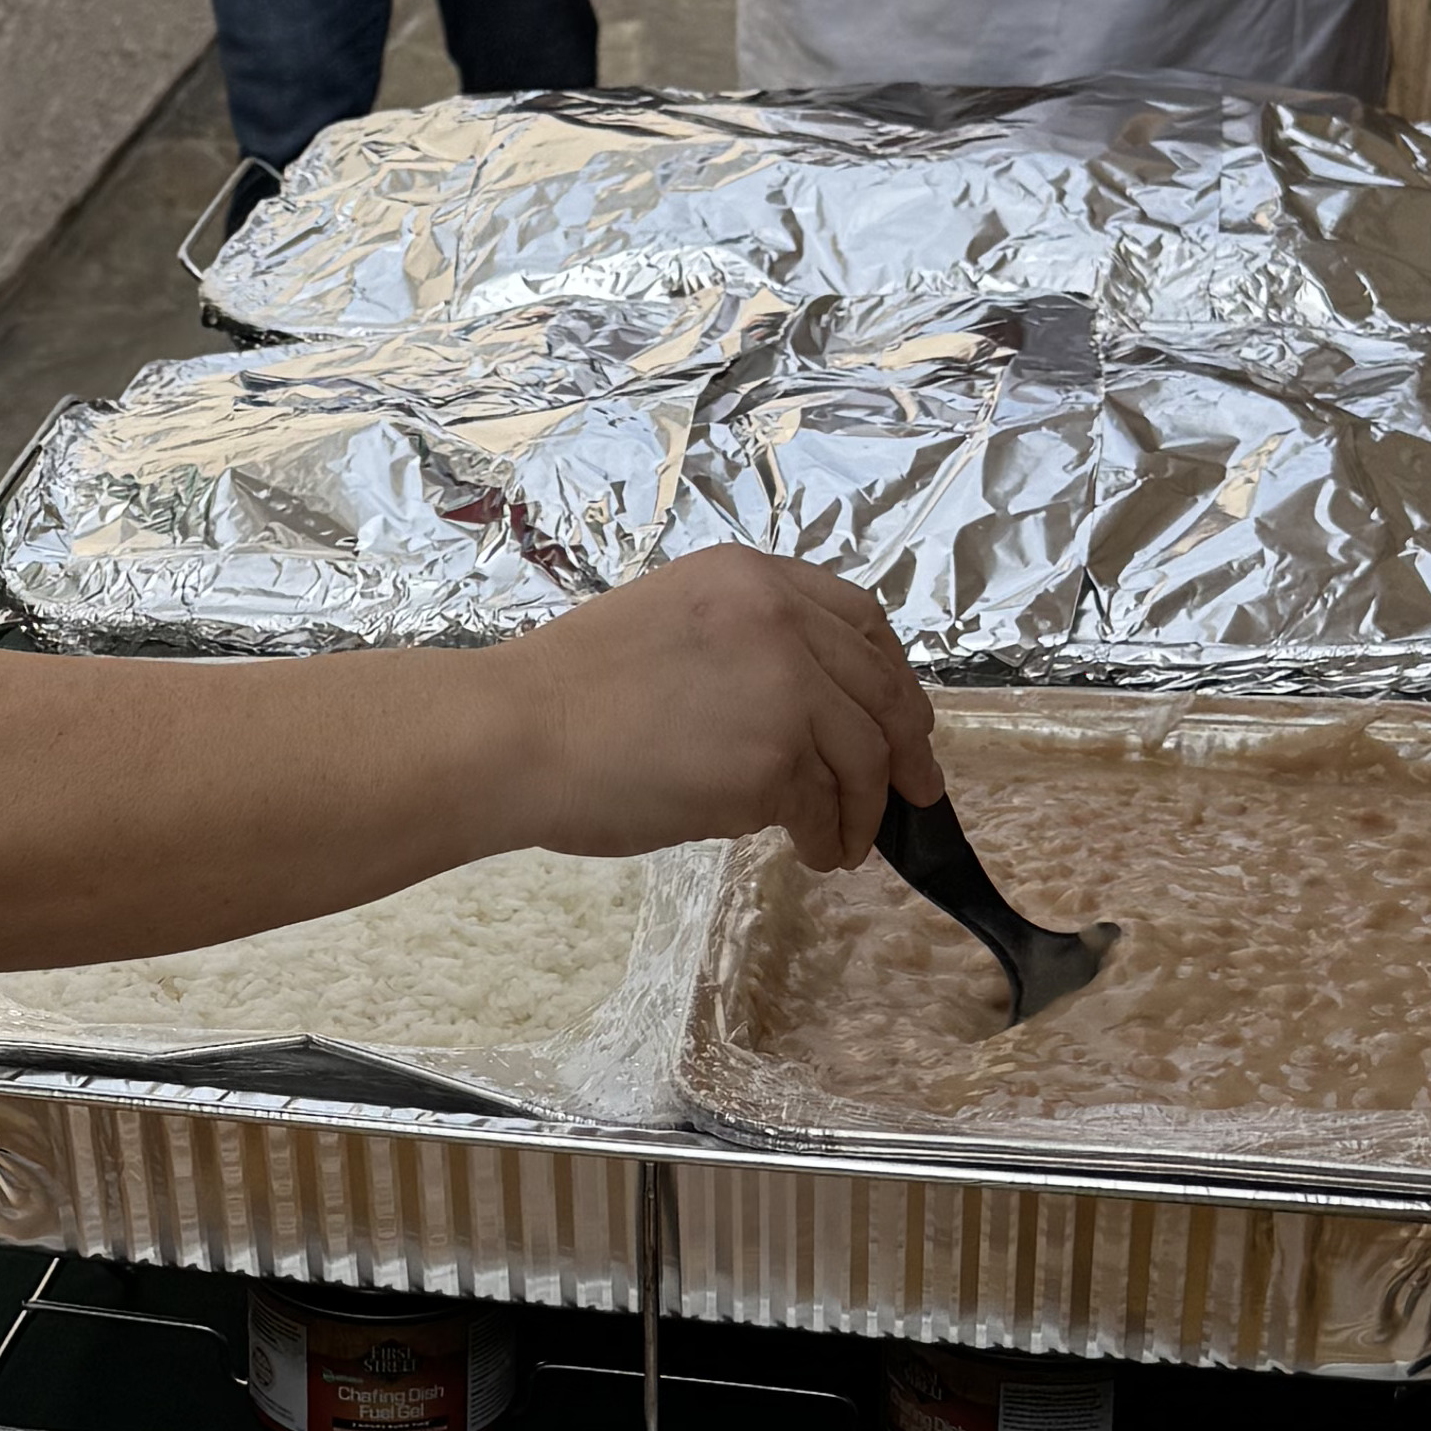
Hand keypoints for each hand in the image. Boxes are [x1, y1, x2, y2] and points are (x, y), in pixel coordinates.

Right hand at [514, 547, 939, 874]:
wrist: (512, 736)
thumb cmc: (565, 694)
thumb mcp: (666, 624)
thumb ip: (740, 644)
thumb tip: (804, 710)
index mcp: (750, 577)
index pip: (861, 618)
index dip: (892, 675)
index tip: (902, 717)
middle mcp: (779, 621)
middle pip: (881, 690)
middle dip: (907, 749)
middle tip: (918, 792)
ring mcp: (782, 691)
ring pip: (864, 758)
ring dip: (866, 808)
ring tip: (846, 842)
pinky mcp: (771, 763)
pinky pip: (826, 809)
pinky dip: (830, 838)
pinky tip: (815, 853)